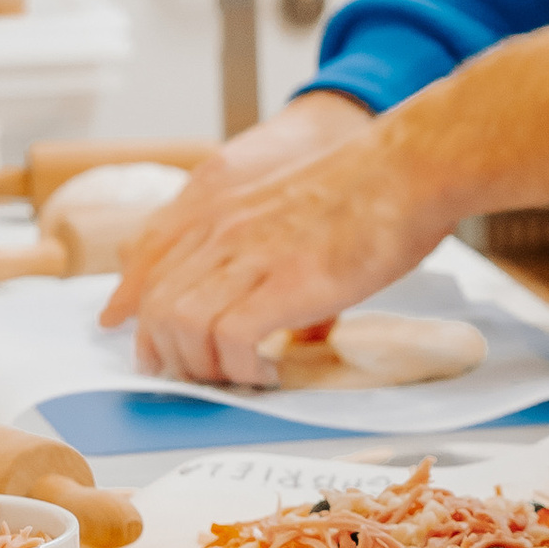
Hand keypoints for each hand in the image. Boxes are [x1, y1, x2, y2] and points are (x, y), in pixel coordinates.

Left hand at [101, 92, 366, 359]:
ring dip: (204, 366)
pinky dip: (241, 368)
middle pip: (156, 306)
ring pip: (182, 324)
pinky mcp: (288, 281)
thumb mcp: (294, 215)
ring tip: (238, 378)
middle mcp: (223, 230)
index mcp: (221, 211)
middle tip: (200, 379)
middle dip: (169, 355)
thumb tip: (292, 321)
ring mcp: (252, 254)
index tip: (152, 352)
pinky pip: (232, 338)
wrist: (409, 168)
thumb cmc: (370, 192)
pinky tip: (267, 374)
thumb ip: (273, 255)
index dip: (139, 318)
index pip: (149, 268)